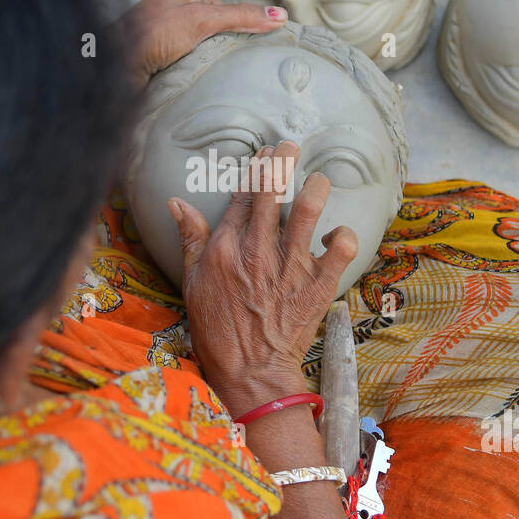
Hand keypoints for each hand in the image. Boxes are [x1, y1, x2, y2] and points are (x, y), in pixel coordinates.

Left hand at [114, 0, 286, 89]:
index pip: (222, 8)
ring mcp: (161, 30)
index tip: (242, 46)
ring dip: (204, 59)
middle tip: (221, 60)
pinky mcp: (154, 52)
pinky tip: (190, 76)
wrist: (112, 64)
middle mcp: (170, 5)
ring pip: (198, 45)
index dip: (233, 27)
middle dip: (218, 44)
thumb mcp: (202, 20)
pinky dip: (189, 69)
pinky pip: (184, 59)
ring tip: (204, 70)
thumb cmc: (150, 34)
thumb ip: (240, 17)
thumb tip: (278, 16)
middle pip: (211, 27)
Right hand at [167, 140, 357, 415]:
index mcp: (225, 248)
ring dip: (315, 188)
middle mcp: (258, 251)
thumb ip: (190, 239)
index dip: (256, 168)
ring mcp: (290, 267)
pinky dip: (342, 235)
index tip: (265, 151)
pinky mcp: (317, 284)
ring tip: (319, 180)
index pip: (243, 195)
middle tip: (291, 145)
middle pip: (273, 191)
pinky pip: (339, 247)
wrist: (251, 372)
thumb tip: (177, 202)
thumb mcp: (191, 283)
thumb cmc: (217, 330)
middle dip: (283, 160)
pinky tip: (337, 234)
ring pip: (308, 209)